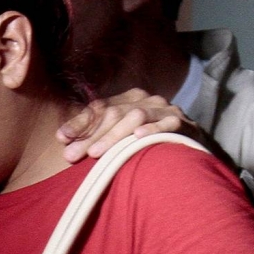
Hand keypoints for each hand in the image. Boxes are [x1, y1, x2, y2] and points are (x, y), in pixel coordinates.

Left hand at [58, 88, 205, 161]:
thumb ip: (96, 133)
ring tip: (96, 153)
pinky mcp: (183, 124)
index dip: (79, 122)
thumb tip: (62, 139)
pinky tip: (138, 138)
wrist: (192, 145)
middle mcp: (146, 100)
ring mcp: (165, 110)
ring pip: (135, 117)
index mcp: (129, 98)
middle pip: (113, 114)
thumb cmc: (149, 141)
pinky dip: (152, 129)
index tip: (61, 138)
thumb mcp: (122, 133)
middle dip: (90, 136)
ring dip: (114, 136)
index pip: (99, 107)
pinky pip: (166, 124)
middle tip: (72, 155)